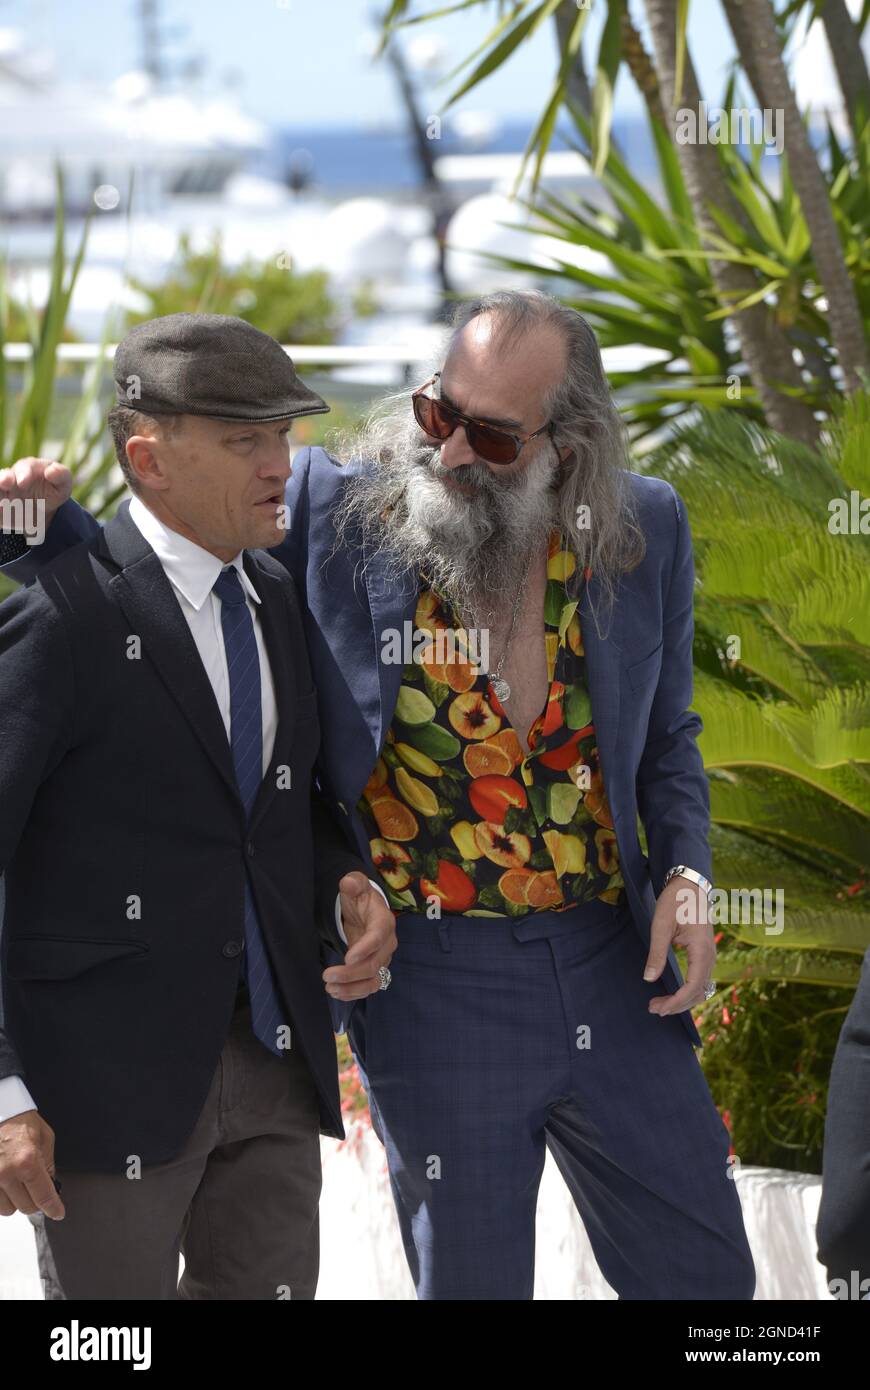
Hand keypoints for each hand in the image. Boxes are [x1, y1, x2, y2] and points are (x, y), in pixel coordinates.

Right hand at [0, 458, 71, 525]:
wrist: (42, 509)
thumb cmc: (52, 490)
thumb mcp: (62, 484)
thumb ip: (60, 475)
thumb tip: (51, 471)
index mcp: (29, 468)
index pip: (26, 468)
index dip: (24, 474)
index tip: (23, 483)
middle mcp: (12, 477)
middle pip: (6, 475)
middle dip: (5, 479)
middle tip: (6, 483)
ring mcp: (4, 490)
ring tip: (1, 502)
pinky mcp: (1, 503)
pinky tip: (1, 512)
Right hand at [0, 1110, 64, 1219]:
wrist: (0, 1109)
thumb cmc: (18, 1119)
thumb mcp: (44, 1136)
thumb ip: (49, 1163)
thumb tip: (52, 1184)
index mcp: (27, 1161)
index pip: (44, 1196)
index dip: (53, 1208)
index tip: (57, 1212)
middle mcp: (6, 1173)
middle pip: (25, 1207)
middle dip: (34, 1200)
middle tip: (35, 1187)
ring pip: (6, 1209)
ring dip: (14, 1200)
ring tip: (16, 1182)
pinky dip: (0, 1197)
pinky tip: (5, 1183)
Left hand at [323, 871, 396, 1000]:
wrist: (366, 911)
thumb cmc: (361, 898)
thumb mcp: (356, 885)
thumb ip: (353, 883)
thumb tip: (349, 883)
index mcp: (383, 921)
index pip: (379, 936)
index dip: (366, 948)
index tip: (347, 958)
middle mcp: (387, 943)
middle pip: (375, 963)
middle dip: (351, 973)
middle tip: (327, 975)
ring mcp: (382, 959)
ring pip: (373, 980)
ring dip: (353, 988)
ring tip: (330, 989)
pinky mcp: (374, 970)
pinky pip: (368, 987)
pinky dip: (353, 993)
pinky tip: (336, 992)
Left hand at [643, 876, 714, 1017]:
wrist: (689, 885)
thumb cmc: (675, 901)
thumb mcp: (661, 926)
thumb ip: (656, 953)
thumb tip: (649, 978)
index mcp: (701, 950)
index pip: (693, 986)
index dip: (676, 1001)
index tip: (658, 1007)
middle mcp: (710, 956)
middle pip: (698, 992)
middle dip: (677, 1005)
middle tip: (653, 1008)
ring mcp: (709, 956)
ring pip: (701, 988)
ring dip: (682, 1000)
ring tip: (660, 1004)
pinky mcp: (704, 954)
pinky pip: (700, 980)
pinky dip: (688, 991)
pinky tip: (673, 994)